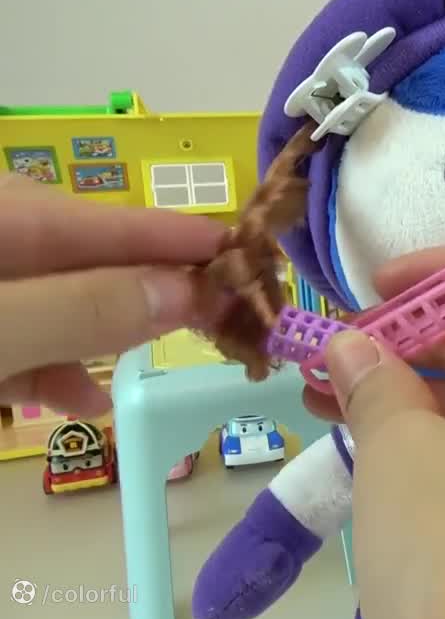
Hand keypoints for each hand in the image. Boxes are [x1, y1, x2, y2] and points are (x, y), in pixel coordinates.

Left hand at [0, 175, 226, 414]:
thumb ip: (84, 309)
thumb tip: (189, 290)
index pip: (91, 218)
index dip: (170, 235)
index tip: (247, 252)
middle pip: (72, 254)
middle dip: (141, 280)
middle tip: (219, 306)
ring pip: (45, 300)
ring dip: (105, 330)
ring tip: (162, 351)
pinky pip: (12, 343)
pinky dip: (52, 368)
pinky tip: (88, 399)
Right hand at [317, 243, 444, 618]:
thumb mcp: (401, 456)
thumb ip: (375, 384)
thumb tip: (354, 346)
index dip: (441, 265)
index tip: (371, 285)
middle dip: (412, 337)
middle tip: (332, 356)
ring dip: (415, 392)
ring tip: (330, 402)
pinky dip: (441, 441)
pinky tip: (377, 453)